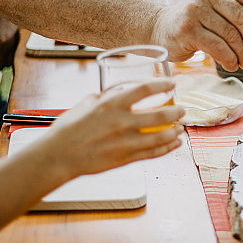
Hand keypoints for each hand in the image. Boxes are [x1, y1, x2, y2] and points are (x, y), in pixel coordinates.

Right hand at [41, 80, 184, 177]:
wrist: (58, 156)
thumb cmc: (68, 129)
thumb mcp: (86, 104)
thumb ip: (104, 98)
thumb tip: (115, 93)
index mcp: (111, 104)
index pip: (144, 89)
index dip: (163, 84)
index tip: (173, 83)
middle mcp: (121, 122)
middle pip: (160, 114)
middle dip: (177, 111)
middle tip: (183, 109)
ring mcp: (125, 142)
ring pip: (161, 136)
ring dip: (175, 131)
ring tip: (180, 128)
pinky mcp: (126, 158)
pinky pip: (153, 153)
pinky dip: (167, 148)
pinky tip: (175, 144)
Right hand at [153, 0, 242, 70]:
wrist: (160, 28)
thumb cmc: (196, 24)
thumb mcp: (217, 12)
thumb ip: (238, 18)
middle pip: (242, 18)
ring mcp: (195, 10)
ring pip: (231, 35)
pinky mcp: (187, 29)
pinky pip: (217, 47)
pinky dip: (229, 59)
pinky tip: (231, 65)